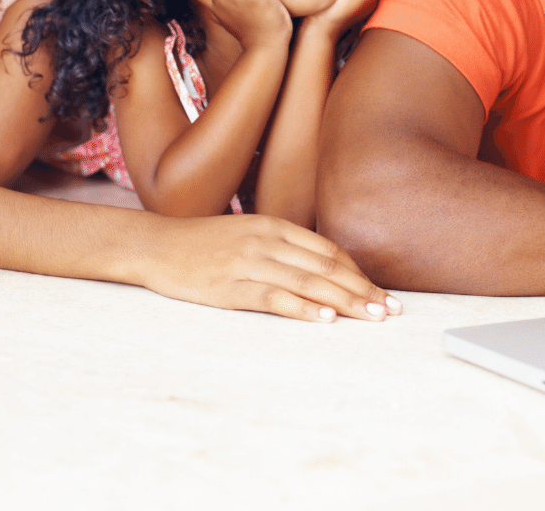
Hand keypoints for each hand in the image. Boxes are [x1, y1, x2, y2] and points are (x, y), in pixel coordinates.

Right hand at [138, 212, 404, 322]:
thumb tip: (321, 272)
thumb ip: (281, 248)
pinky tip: (324, 318)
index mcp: (273, 226)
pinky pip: (273, 297)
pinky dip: (302, 308)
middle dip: (363, 290)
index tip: (381, 293)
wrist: (154, 245)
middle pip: (326, 267)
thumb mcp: (247, 235)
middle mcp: (266, 240)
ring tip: (371, 317)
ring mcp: (248, 262)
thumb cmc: (201, 244)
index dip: (359, 273)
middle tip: (390, 310)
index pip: (328, 251)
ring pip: (307, 282)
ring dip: (344, 301)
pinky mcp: (229, 286)